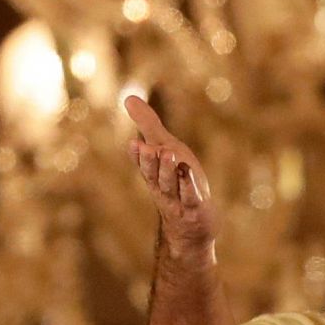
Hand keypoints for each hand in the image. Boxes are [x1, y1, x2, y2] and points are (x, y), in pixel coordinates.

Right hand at [125, 95, 215, 259]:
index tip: (133, 143)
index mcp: (154, 172)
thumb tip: (128, 97)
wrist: (189, 226)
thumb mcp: (163, 149)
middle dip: (149, 161)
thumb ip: (147, 125)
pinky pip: (191, 196)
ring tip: (167, 153)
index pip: (142, 163)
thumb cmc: (177, 181)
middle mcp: (162, 186)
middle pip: (153, 174)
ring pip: (170, 184)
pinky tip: (188, 172)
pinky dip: (189, 186)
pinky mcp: (195, 208)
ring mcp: (178, 199)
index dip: (138, 155)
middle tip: (146, 146)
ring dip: (168, 170)